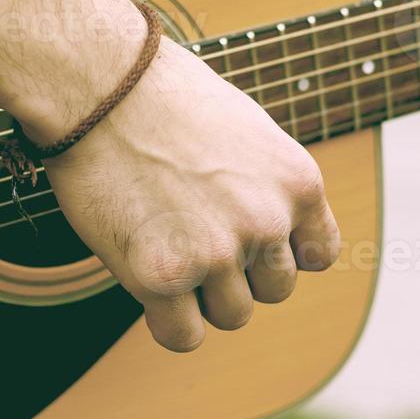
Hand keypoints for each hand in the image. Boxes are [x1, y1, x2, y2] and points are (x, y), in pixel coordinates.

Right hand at [44, 38, 340, 351]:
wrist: (100, 82)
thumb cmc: (161, 95)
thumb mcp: (246, 128)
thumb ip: (266, 183)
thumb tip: (268, 231)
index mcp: (297, 181)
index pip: (319, 254)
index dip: (282, 252)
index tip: (249, 240)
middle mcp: (267, 221)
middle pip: (274, 290)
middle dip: (239, 274)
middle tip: (193, 234)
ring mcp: (217, 252)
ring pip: (231, 316)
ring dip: (200, 296)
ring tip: (164, 246)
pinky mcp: (162, 276)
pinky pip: (183, 336)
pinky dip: (167, 322)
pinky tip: (146, 283)